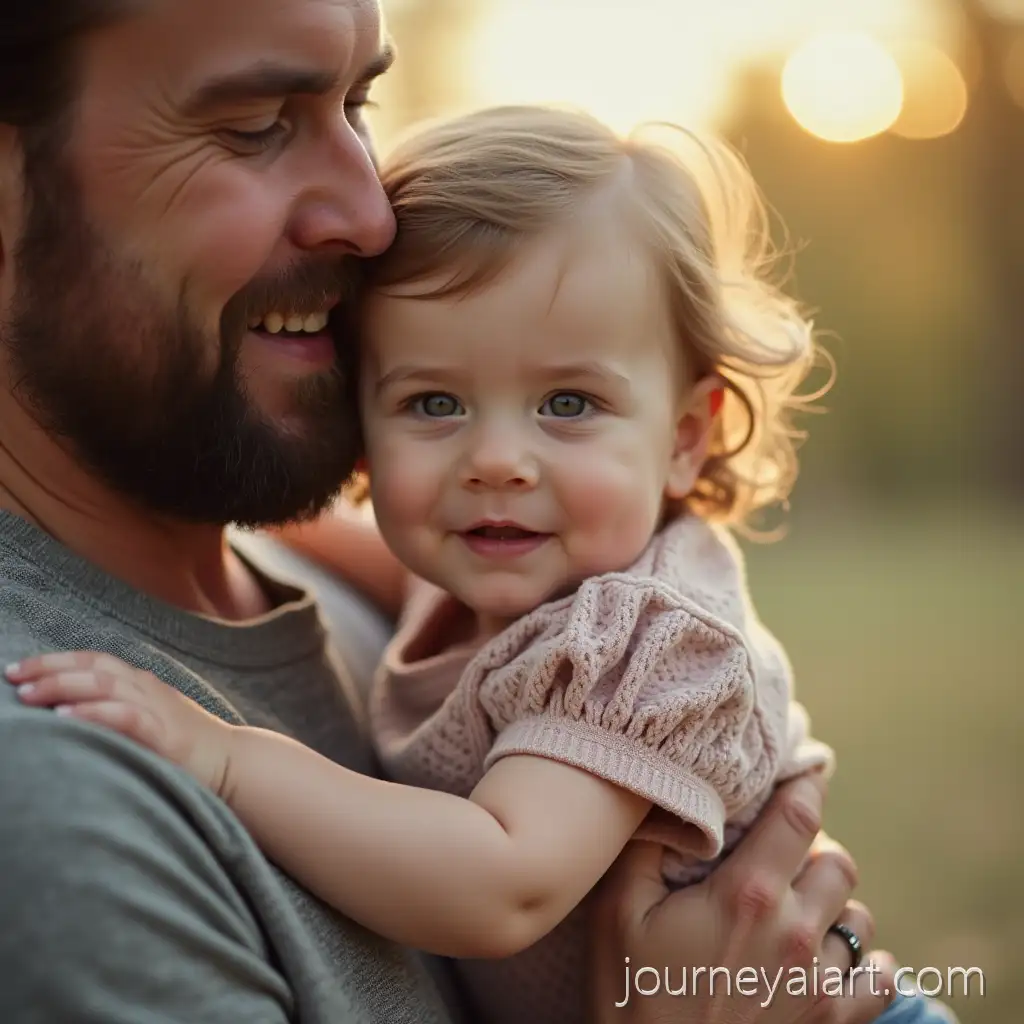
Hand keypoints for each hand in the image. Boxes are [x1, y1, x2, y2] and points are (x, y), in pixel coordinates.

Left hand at [6, 652, 233, 794]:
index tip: (19, 668)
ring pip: (105, 685)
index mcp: (142, 683)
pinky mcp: (164, 735)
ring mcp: (157, 709)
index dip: (56, 661)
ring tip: (28, 695)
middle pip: (94, 667)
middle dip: (50, 669)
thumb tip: (71, 714)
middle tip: (13, 676)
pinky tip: (67, 716)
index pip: (94, 661)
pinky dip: (95, 712)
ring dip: (63, 686)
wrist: (235, 763)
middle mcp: (147, 689)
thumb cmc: (189, 747)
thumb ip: (119, 711)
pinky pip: (125, 716)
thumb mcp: (151, 720)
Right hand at [589, 772, 897, 1023]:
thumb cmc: (632, 996)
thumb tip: (671, 799)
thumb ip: (648, 847)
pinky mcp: (833, 1023)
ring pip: (858, 915)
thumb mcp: (619, 911)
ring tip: (797, 911)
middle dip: (811, 851)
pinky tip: (832, 955)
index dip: (807, 785)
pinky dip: (865, 958)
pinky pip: (881, 976)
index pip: (801, 816)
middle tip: (779, 859)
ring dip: (833, 904)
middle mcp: (796, 932)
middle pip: (837, 861)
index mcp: (748, 895)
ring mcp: (820, 982)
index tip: (804, 773)